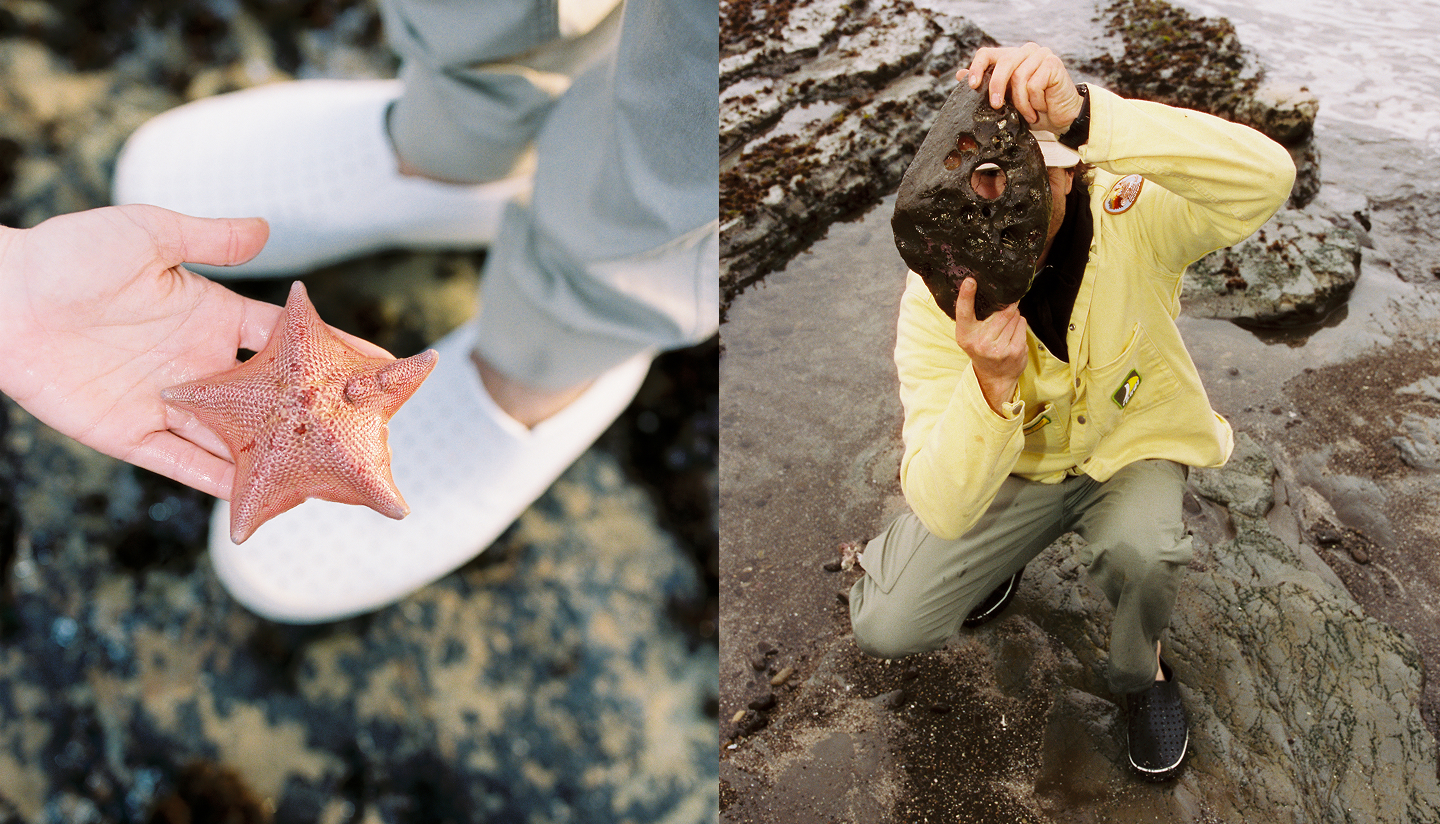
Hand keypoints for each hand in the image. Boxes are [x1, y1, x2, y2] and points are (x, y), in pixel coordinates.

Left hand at [0, 205, 389, 498]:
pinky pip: (183, 465)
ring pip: (234, 439)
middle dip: (313, 416)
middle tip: (364, 436)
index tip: (378, 367)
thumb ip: (211, 240)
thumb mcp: (150, 234)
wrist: (0, 300)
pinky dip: (218, 482)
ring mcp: (167, 403)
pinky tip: (255, 499)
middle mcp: (197, 364)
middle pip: (269, 398)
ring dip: (275, 457)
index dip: (331, 352)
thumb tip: (268, 229)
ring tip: (323, 479)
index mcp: (209, 316)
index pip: (284, 339)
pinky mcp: (130, 435)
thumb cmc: (69, 255)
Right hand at [953, 278, 1027, 413]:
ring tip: (1006, 327)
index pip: (964, 312)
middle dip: (1006, 308)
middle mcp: (980, 342)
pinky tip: (1013, 334)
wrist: (995, 376)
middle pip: (1001, 311)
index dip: (966, 295)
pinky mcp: (1015, 351)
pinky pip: (1022, 325)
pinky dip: (1020, 325)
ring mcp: (999, 348)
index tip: (970, 281)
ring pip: (1014, 316)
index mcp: (965, 336)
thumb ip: (972, 317)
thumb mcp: (969, 335)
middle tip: (1003, 311)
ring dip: (1014, 316)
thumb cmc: (981, 349)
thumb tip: (978, 287)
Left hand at [959, 43, 1084, 135]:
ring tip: (1027, 113)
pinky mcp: (1053, 63)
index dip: (977, 67)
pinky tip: (1039, 108)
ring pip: (1019, 76)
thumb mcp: (1005, 100)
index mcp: (1010, 56)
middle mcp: (1025, 51)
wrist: (1060, 117)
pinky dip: (1034, 102)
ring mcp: (1040, 54)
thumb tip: (960, 74)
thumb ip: (985, 86)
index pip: (987, 53)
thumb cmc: (1032, 108)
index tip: (972, 85)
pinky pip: (1034, 84)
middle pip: (1003, 63)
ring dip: (1021, 101)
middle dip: (997, 86)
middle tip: (997, 105)